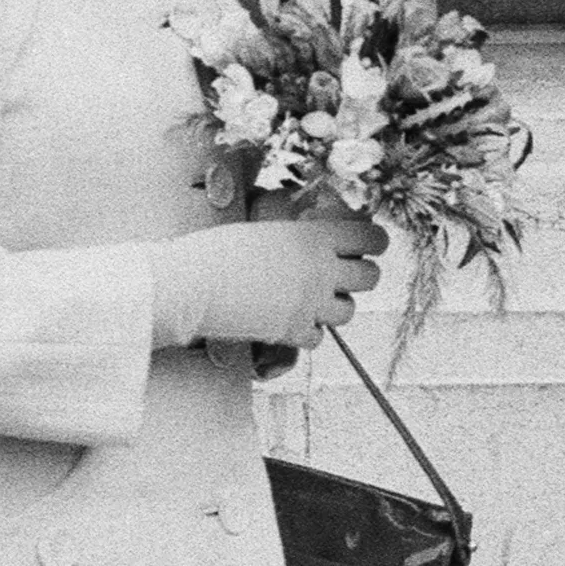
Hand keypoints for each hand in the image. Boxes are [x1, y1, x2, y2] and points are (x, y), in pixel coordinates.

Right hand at [147, 214, 387, 351]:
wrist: (190, 284)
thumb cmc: (218, 248)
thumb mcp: (265, 228)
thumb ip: (299, 234)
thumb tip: (318, 230)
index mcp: (315, 236)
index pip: (372, 239)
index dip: (374, 242)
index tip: (368, 245)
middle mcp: (320, 270)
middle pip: (371, 277)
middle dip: (360, 276)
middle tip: (343, 274)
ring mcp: (309, 304)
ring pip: (349, 312)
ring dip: (336, 306)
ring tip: (315, 299)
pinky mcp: (292, 331)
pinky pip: (318, 337)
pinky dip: (308, 331)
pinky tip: (290, 319)